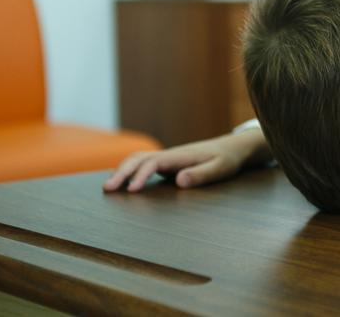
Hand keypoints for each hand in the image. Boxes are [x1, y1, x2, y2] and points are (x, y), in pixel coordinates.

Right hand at [102, 132, 261, 191]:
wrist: (232, 148)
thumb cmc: (228, 160)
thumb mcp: (220, 169)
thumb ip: (201, 175)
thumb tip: (179, 180)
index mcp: (180, 156)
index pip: (154, 163)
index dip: (140, 176)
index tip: (131, 191)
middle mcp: (170, 154)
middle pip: (139, 158)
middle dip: (122, 172)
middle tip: (107, 190)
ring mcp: (167, 158)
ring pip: (138, 159)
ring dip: (122, 170)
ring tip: (108, 188)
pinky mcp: (167, 163)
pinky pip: (143, 164)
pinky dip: (129, 170)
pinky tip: (121, 181)